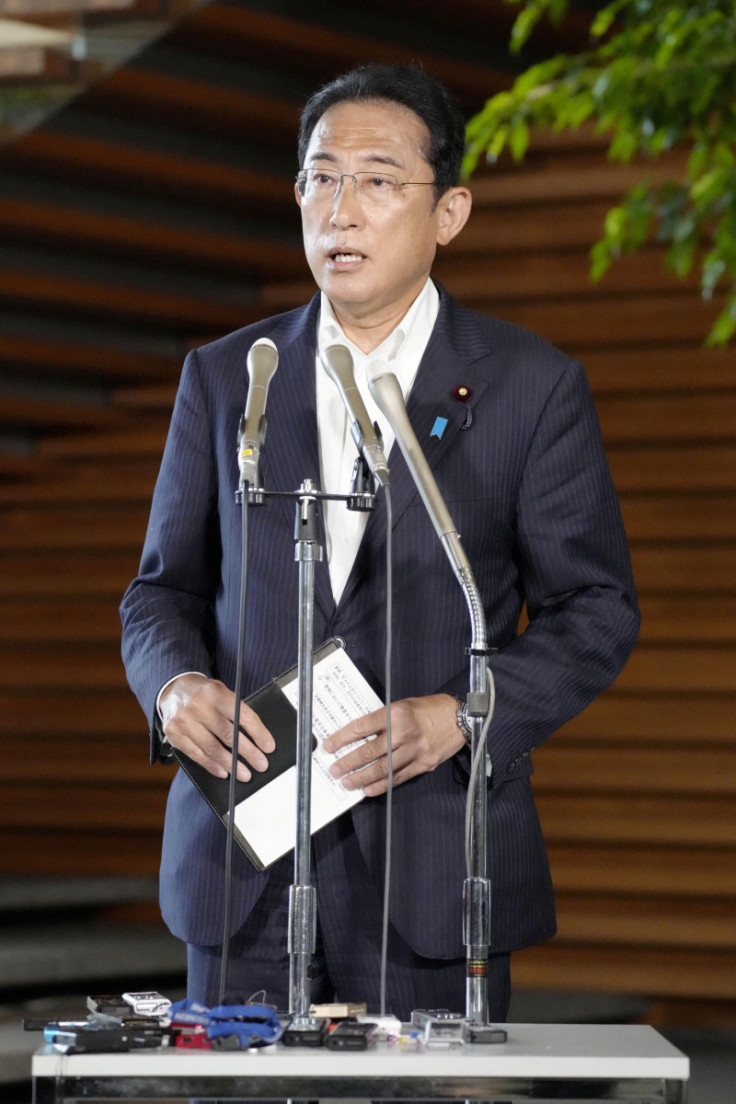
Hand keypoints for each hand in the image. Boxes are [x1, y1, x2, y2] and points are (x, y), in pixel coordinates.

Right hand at [159, 674, 274, 780]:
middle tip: (260, 764)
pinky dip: (211, 765)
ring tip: (244, 774)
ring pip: (212, 748)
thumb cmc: (204, 693)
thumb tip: (257, 736)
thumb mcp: (222, 691)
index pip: (242, 716)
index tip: (268, 747)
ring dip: (230, 764)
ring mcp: (184, 721)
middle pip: (228, 735)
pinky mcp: (174, 734)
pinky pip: (195, 754)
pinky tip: (223, 772)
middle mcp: (198, 706)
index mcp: (215, 693)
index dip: (258, 733)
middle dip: (248, 753)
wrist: (173, 688)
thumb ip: (235, 709)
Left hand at [322, 693, 464, 796]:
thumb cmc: (430, 709)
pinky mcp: (423, 765)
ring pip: (382, 768)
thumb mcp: (403, 706)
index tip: (329, 746)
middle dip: (348, 762)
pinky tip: (368, 790)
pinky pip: (398, 778)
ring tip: (347, 783)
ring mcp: (415, 751)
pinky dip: (381, 786)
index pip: (362, 727)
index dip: (342, 738)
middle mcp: (405, 732)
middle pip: (369, 751)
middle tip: (334, 769)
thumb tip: (360, 736)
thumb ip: (383, 720)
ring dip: (361, 778)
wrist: (461, 718)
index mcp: (396, 713)